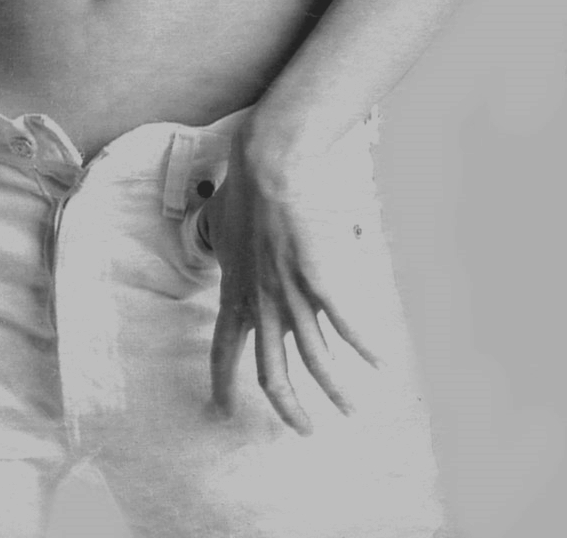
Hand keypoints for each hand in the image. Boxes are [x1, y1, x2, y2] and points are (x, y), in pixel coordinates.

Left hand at [200, 121, 381, 432]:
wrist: (268, 166)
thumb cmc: (243, 190)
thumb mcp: (216, 225)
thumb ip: (217, 245)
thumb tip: (214, 245)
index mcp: (234, 291)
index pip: (223, 350)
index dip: (221, 384)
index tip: (222, 410)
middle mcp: (262, 302)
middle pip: (272, 372)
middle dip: (288, 408)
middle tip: (303, 429)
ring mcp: (292, 293)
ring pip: (314, 360)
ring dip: (334, 391)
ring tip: (351, 409)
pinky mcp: (320, 277)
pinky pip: (346, 323)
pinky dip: (365, 346)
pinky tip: (381, 363)